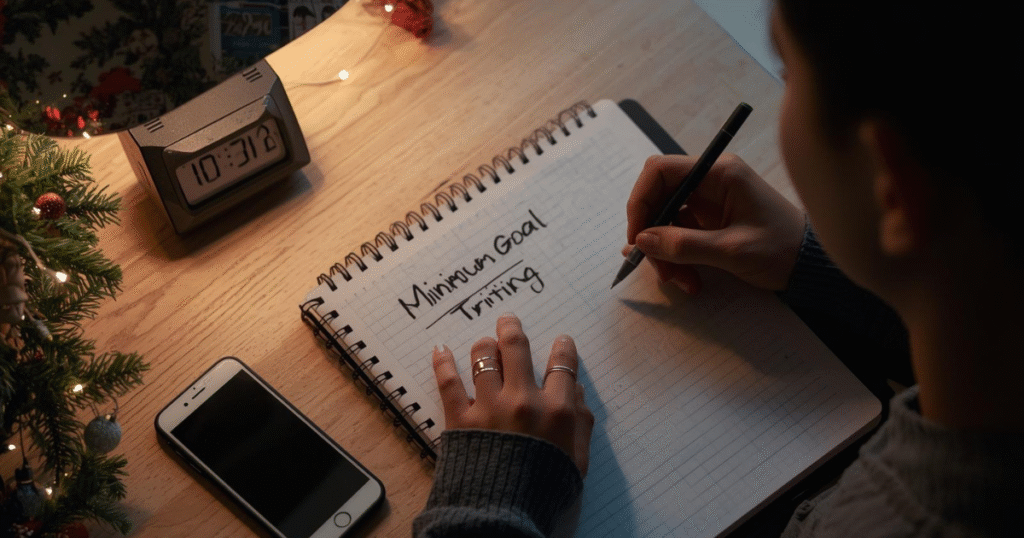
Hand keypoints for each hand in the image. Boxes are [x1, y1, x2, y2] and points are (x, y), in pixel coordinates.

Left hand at [431, 313, 594, 475]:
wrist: (503, 514)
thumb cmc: (543, 489)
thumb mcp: (576, 461)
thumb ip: (581, 424)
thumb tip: (578, 393)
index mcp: (556, 409)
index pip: (562, 366)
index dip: (562, 348)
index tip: (560, 340)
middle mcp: (523, 399)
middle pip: (517, 349)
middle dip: (512, 328)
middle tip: (508, 319)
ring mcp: (489, 406)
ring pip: (484, 357)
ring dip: (483, 345)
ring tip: (483, 341)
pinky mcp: (460, 418)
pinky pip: (449, 381)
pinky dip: (443, 362)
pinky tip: (440, 349)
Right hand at [625, 153, 805, 293]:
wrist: (811, 266)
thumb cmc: (781, 250)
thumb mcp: (731, 250)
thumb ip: (683, 245)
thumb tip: (641, 241)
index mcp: (719, 173)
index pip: (660, 172)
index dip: (641, 201)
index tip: (637, 236)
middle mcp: (711, 181)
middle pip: (660, 199)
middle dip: (653, 236)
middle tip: (660, 269)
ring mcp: (710, 202)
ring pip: (666, 221)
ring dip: (666, 253)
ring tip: (681, 281)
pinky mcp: (711, 221)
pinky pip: (679, 235)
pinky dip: (678, 258)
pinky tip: (687, 278)